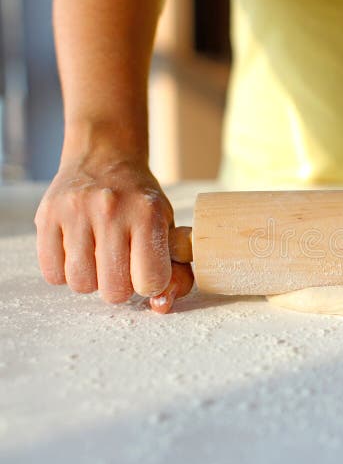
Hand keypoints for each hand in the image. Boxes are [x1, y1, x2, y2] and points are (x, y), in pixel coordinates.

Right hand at [34, 152, 192, 312]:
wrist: (104, 158)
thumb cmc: (141, 202)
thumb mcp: (167, 227)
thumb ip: (174, 268)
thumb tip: (161, 305)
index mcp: (147, 213)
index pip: (150, 280)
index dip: (150, 284)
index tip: (147, 271)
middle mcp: (111, 210)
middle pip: (114, 289)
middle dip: (120, 286)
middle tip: (122, 265)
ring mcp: (76, 211)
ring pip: (81, 284)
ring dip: (92, 280)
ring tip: (98, 257)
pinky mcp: (47, 216)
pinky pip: (52, 273)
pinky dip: (65, 272)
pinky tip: (77, 253)